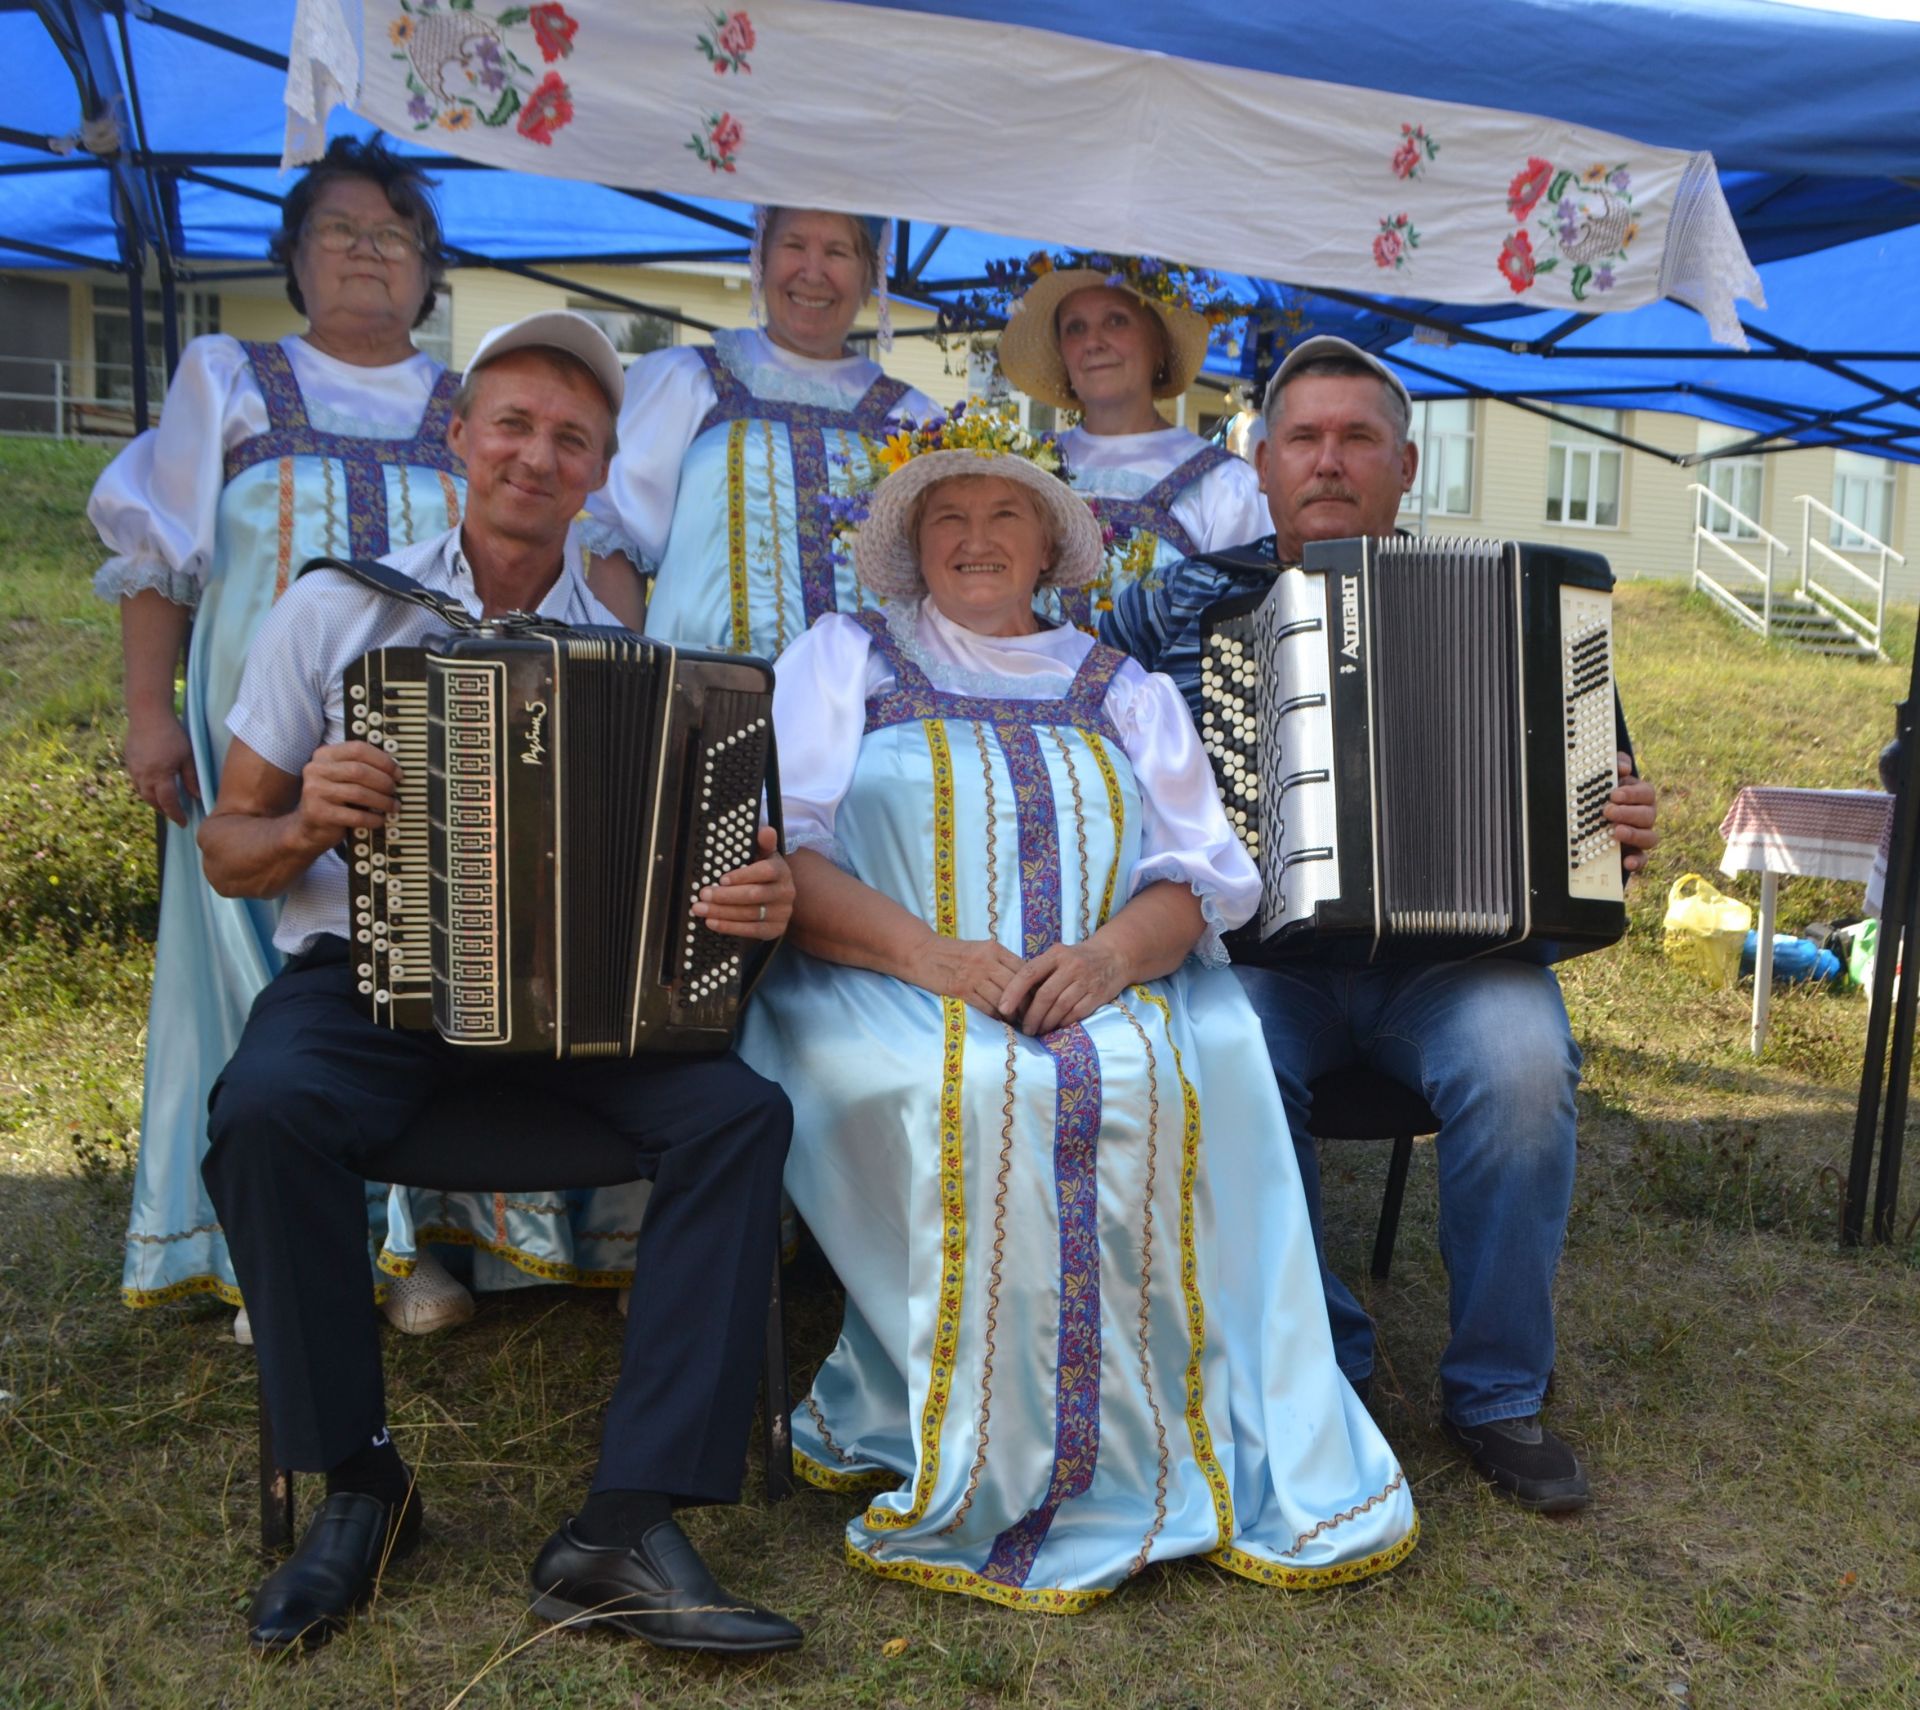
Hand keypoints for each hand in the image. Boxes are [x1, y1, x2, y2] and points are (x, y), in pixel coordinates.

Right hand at [124, 706, 200, 826]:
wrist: (147, 714)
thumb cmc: (172, 734)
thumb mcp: (187, 756)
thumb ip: (191, 778)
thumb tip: (197, 797)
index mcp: (160, 776)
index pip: (169, 803)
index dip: (176, 814)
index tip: (183, 823)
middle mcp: (143, 776)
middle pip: (153, 801)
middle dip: (164, 811)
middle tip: (175, 815)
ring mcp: (133, 770)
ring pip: (142, 793)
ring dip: (153, 801)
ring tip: (165, 804)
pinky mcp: (129, 762)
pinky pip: (137, 782)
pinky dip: (146, 790)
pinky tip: (154, 787)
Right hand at [292, 740, 400, 853]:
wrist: (309, 827)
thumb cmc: (333, 800)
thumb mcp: (342, 778)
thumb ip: (361, 767)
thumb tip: (395, 768)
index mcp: (324, 755)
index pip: (358, 749)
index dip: (383, 760)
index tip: (397, 772)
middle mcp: (316, 770)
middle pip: (360, 771)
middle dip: (384, 782)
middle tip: (394, 791)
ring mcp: (315, 791)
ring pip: (359, 793)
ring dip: (382, 801)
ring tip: (392, 806)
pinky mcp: (319, 813)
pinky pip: (355, 815)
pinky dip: (372, 818)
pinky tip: (379, 820)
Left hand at [694, 825, 793, 938]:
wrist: (778, 899)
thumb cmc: (763, 875)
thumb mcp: (764, 856)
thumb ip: (763, 843)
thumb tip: (766, 830)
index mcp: (781, 871)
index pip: (766, 871)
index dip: (743, 875)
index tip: (721, 879)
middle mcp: (785, 892)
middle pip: (754, 895)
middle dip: (725, 896)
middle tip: (703, 894)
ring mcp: (782, 913)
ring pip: (750, 914)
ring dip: (722, 912)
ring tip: (700, 909)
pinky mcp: (775, 930)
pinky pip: (752, 931)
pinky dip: (730, 927)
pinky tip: (712, 922)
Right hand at [907, 934, 1024, 1017]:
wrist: (922, 953)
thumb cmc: (954, 954)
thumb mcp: (980, 949)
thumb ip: (1000, 962)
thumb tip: (1025, 982)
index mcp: (994, 948)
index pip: (1023, 969)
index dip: (1033, 987)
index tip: (1039, 999)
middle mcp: (986, 960)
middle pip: (1016, 986)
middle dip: (1027, 1004)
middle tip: (1033, 1016)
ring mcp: (973, 975)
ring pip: (1002, 999)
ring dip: (1012, 1014)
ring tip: (1018, 1022)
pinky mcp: (961, 989)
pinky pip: (986, 1007)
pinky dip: (995, 1016)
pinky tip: (1000, 1021)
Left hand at [997, 939, 1126, 1035]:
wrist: (1114, 956)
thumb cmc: (1078, 958)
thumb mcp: (1058, 955)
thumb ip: (1040, 970)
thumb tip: (1013, 995)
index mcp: (1056, 954)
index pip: (1029, 973)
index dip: (1013, 992)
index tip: (1003, 1009)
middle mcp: (1071, 965)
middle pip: (1045, 995)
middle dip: (1031, 1015)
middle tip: (1024, 1029)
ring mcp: (1086, 980)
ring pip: (1060, 1006)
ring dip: (1046, 1022)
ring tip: (1038, 1031)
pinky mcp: (1098, 994)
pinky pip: (1076, 1013)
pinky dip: (1063, 1022)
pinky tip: (1056, 1027)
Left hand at [1606, 751, 1658, 873]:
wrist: (1590, 818)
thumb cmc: (1602, 792)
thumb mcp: (1607, 775)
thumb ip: (1616, 764)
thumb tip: (1623, 767)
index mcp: (1641, 796)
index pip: (1646, 793)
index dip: (1632, 794)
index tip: (1614, 795)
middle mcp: (1645, 816)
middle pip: (1648, 815)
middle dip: (1628, 813)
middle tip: (1608, 812)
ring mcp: (1641, 835)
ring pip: (1650, 837)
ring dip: (1634, 834)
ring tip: (1616, 832)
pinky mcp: (1634, 853)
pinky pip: (1643, 860)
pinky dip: (1637, 861)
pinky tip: (1627, 862)